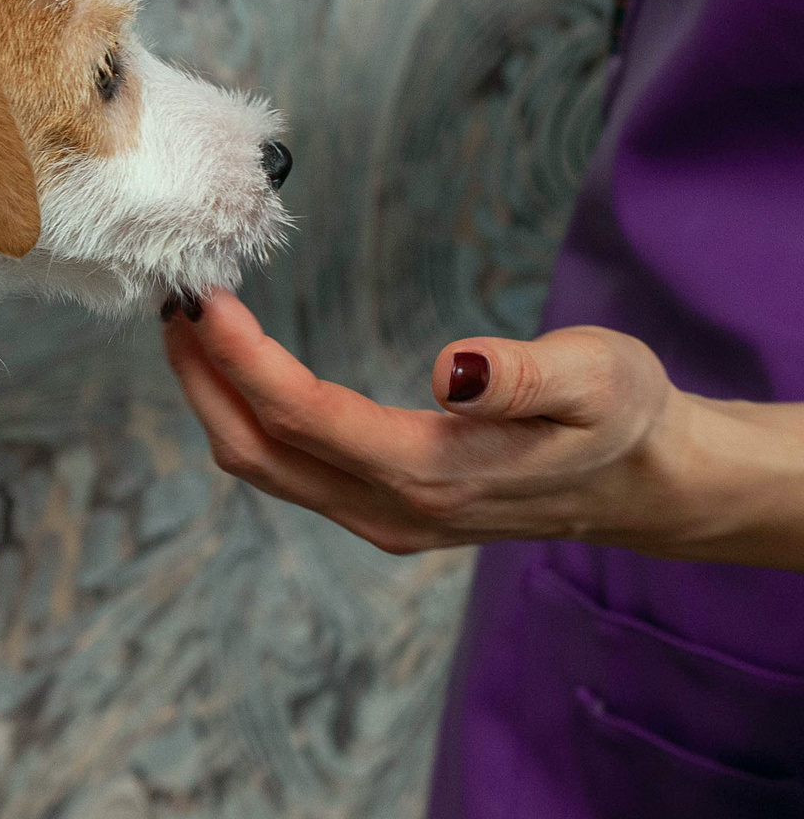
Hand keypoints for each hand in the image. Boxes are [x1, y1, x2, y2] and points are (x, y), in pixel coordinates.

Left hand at [159, 290, 803, 569]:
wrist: (647, 484)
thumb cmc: (624, 418)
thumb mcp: (599, 378)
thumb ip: (526, 376)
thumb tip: (452, 368)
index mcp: (430, 475)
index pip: (302, 415)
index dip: (241, 358)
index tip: (203, 300)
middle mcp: (388, 509)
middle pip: (255, 448)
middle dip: (201, 376)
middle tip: (172, 301)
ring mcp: (379, 519)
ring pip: (261, 465)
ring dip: (214, 396)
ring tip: (189, 326)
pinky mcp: (379, 511)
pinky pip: (285, 469)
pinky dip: (246, 415)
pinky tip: (239, 367)